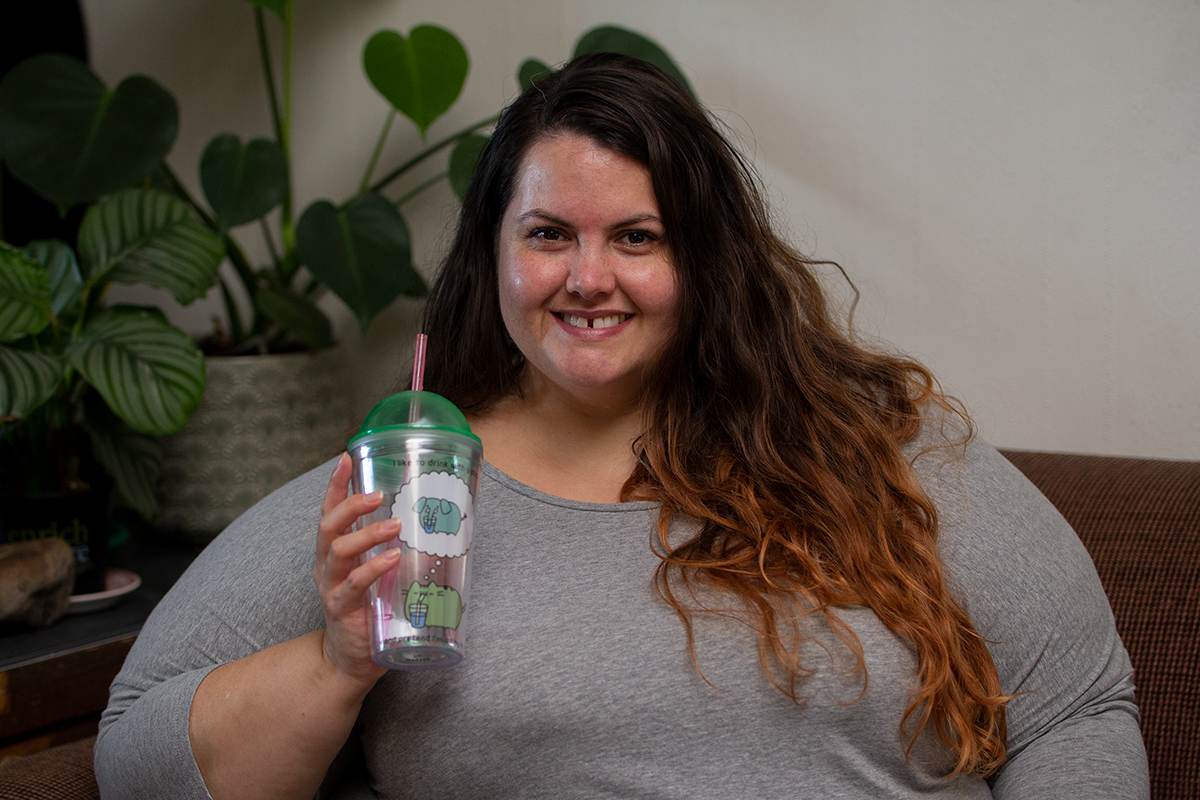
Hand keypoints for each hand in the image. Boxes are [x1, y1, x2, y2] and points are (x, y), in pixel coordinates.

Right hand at [313, 453, 400, 689]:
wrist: (351, 660)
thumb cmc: (370, 609)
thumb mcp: (378, 573)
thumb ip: (393, 548)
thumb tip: (430, 520)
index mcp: (334, 552)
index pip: (329, 511)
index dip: (336, 485)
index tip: (346, 458)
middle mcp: (327, 566)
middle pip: (328, 526)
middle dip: (351, 505)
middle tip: (378, 494)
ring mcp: (332, 587)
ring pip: (340, 551)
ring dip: (368, 534)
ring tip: (393, 525)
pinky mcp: (342, 610)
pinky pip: (355, 584)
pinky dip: (373, 568)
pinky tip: (391, 559)